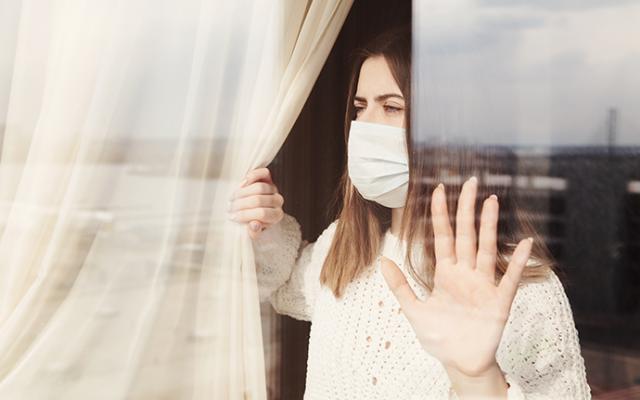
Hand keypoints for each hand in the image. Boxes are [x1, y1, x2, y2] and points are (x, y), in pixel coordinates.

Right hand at [228, 167, 284, 239]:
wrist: (253, 210)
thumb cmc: (252, 222)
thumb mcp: (253, 232)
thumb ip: (254, 232)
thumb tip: (254, 225)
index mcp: (276, 216)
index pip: (262, 214)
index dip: (245, 215)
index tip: (232, 217)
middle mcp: (278, 201)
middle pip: (258, 200)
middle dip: (241, 204)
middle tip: (230, 208)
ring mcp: (274, 189)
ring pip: (259, 187)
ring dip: (242, 193)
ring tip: (232, 198)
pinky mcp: (269, 178)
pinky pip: (264, 173)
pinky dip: (252, 176)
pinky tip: (242, 184)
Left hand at [380, 177, 532, 377]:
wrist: (460, 363)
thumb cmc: (440, 337)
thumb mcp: (414, 310)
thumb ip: (400, 286)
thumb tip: (383, 260)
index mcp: (446, 273)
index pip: (442, 236)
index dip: (441, 214)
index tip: (439, 189)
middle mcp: (466, 274)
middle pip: (465, 234)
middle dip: (466, 209)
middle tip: (471, 182)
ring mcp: (484, 285)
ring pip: (486, 248)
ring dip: (489, 226)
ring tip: (491, 201)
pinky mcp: (499, 301)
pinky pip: (509, 278)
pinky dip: (517, 262)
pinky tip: (525, 243)